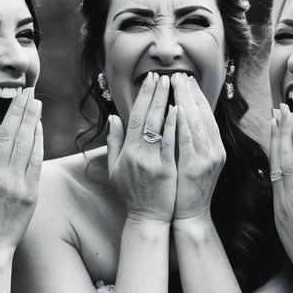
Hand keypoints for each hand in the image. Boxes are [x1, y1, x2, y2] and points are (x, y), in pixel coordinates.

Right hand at [0, 88, 42, 260]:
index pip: (4, 136)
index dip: (13, 114)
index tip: (19, 98)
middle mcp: (8, 177)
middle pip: (20, 137)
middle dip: (26, 112)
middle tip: (31, 92)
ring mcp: (22, 186)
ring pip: (31, 149)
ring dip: (35, 124)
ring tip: (38, 105)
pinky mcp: (33, 195)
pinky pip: (38, 165)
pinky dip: (40, 146)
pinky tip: (40, 132)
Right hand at [107, 73, 176, 221]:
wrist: (147, 217)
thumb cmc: (132, 192)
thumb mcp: (115, 168)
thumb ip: (114, 142)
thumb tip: (114, 118)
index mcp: (126, 151)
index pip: (135, 117)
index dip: (142, 97)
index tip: (149, 80)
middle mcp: (138, 154)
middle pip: (147, 117)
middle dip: (155, 94)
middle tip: (162, 75)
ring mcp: (153, 161)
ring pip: (159, 127)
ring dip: (165, 103)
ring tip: (172, 85)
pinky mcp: (167, 169)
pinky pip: (170, 143)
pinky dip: (173, 126)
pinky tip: (178, 110)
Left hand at [172, 73, 224, 220]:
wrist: (191, 216)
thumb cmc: (187, 189)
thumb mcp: (194, 161)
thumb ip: (190, 139)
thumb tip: (181, 116)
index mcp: (214, 147)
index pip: (206, 115)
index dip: (196, 95)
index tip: (186, 79)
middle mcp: (214, 149)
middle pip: (204, 114)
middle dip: (191, 92)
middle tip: (180, 74)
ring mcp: (207, 158)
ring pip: (198, 122)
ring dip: (187, 101)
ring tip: (177, 83)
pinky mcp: (195, 167)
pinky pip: (189, 141)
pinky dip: (184, 124)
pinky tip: (178, 109)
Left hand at [270, 104, 292, 279]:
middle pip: (285, 159)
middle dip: (283, 131)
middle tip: (281, 109)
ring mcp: (282, 204)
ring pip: (276, 167)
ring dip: (275, 142)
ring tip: (273, 120)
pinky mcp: (276, 210)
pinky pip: (273, 180)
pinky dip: (273, 160)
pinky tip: (273, 147)